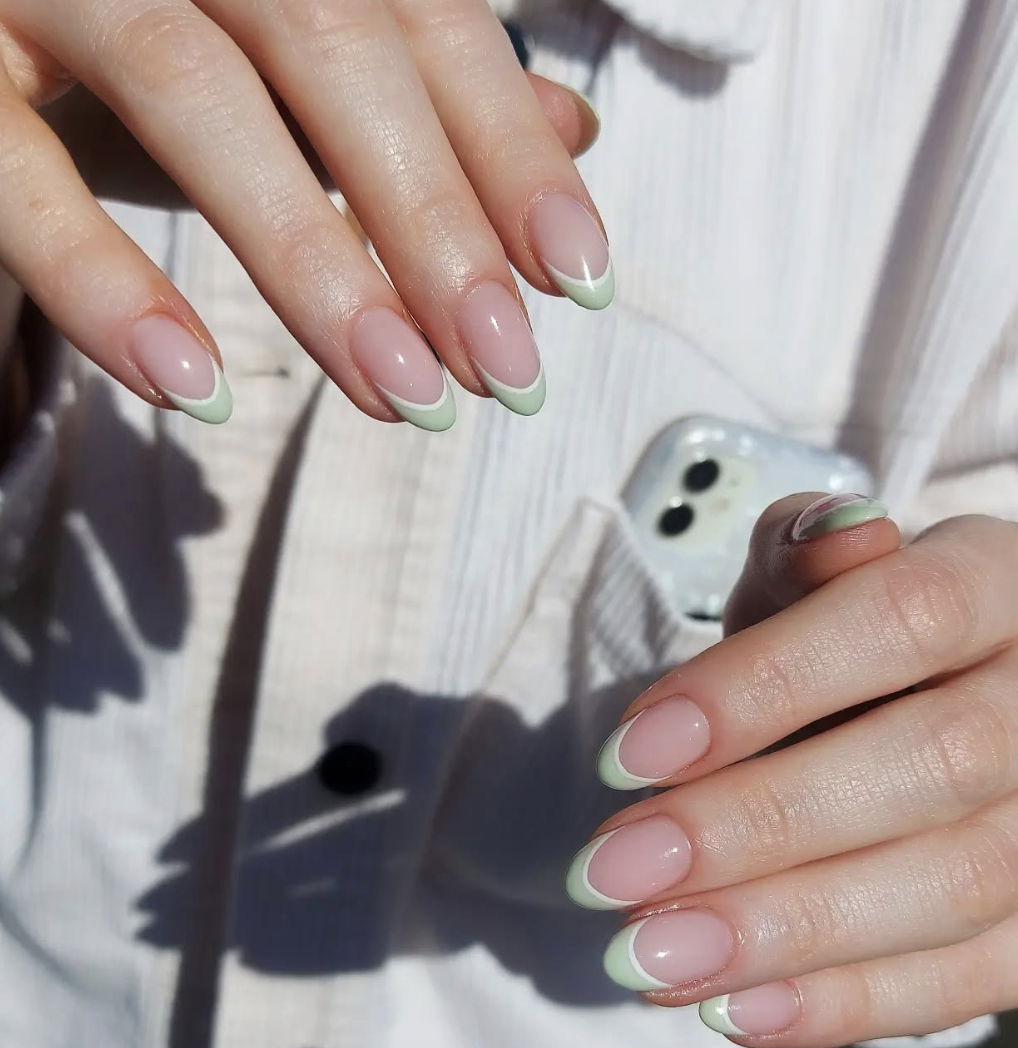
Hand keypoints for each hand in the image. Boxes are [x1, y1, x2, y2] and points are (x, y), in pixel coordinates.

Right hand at [0, 1, 604, 425]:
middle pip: (333, 47)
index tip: (575, 277)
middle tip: (505, 367)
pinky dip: (106, 283)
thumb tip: (570, 132)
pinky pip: (16, 175)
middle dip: (435, 222)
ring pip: (194, 92)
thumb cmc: (135, 50)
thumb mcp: (286, 68)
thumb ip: (417, 93)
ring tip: (404, 395)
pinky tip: (197, 390)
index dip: (507, 148)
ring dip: (315, 263)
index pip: (421, 17)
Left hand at [567, 493, 1017, 1047]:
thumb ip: (805, 558)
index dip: (764, 685)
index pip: (902, 619)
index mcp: (998, 585)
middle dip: (756, 825)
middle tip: (613, 871)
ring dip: (787, 933)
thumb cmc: (847, 634)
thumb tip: (830, 539)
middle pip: (935, 763)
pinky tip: (729, 1009)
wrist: (933, 699)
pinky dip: (847, 1004)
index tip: (628, 752)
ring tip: (647, 956)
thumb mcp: (810, 577)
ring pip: (959, 884)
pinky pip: (972, 979)